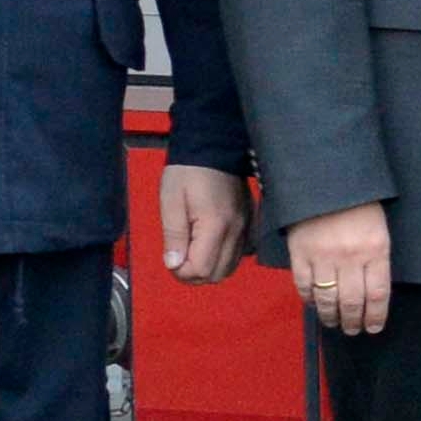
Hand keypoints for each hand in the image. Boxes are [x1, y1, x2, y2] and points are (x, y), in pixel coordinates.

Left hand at [156, 161, 250, 285]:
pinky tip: (210, 245)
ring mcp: (246, 227)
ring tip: (192, 251)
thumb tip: (173, 264)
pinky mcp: (250, 223)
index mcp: (215, 225)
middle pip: (218, 274)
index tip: (170, 259)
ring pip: (230, 267)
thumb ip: (173, 236)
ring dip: (209, 267)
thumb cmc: (188, 172)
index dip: (181, 272)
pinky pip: (240, 253)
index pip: (201, 269)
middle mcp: (236, 231)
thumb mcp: (171, 202)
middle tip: (178, 258)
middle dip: (194, 274)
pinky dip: (224, 257)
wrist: (214, 146)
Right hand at [287, 200, 395, 338]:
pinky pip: (304, 286)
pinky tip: (314, 305)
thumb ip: (376, 258)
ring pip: (327, 299)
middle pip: (352, 302)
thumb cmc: (359, 203)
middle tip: (352, 330)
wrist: (325, 180)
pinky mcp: (300, 254)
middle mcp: (350, 258)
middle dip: (352, 322)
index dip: (376, 316)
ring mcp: (323, 257)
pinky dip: (309, 300)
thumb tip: (371, 292)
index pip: (378, 295)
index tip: (373, 328)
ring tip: (334, 323)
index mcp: (376, 250)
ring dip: (331, 317)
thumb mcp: (378, 229)